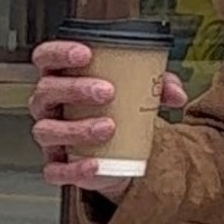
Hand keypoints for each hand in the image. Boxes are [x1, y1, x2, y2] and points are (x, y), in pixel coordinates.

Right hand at [29, 41, 187, 202]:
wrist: (120, 155)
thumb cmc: (118, 112)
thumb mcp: (138, 94)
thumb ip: (158, 86)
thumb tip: (177, 94)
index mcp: (62, 79)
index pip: (46, 58)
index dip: (59, 53)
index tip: (86, 53)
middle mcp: (50, 106)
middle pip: (47, 91)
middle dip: (75, 89)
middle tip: (108, 91)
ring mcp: (51, 137)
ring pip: (48, 130)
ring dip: (77, 128)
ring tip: (109, 127)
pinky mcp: (58, 165)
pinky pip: (56, 170)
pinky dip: (74, 169)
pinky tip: (95, 164)